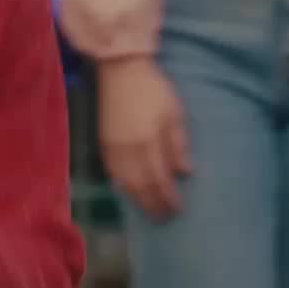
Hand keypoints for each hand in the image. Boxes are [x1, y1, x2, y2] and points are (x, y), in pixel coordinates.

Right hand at [98, 58, 190, 219]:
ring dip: (138, 200)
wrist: (120, 70)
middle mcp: (128, 150)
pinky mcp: (103, 142)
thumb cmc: (153, 89)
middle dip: (153, 204)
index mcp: (148, 142)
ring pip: (125, 183)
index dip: (168, 197)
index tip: (178, 208)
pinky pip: (112, 173)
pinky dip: (122, 186)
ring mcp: (113, 148)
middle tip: (164, 217)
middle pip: (141, 187)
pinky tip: (129, 191)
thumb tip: (185, 172)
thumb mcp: (174, 113)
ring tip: (149, 210)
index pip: (159, 180)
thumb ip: (178, 144)